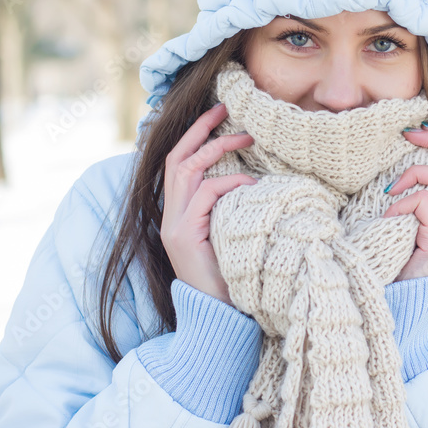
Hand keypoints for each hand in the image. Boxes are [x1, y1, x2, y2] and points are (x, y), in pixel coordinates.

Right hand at [160, 102, 256, 306]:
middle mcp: (170, 217)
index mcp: (179, 215)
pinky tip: (251, 185)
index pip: (178, 164)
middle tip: (225, 108)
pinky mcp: (184, 237)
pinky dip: (229, 184)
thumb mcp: (231, 237)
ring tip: (245, 137)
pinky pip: (205, 196)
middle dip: (199, 130)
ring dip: (215, 148)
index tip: (219, 116)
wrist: (218, 319)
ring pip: (186, 171)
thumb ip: (231, 211)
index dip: (195, 137)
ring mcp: (174, 226)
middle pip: (176, 158)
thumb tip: (256, 181)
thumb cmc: (233, 278)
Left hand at [382, 124, 427, 281]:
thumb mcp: (403, 221)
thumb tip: (391, 167)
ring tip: (391, 190)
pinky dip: (403, 203)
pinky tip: (388, 216)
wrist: (400, 300)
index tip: (418, 131)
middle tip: (411, 135)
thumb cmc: (395, 259)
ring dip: (418, 174)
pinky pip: (425, 205)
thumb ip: (408, 198)